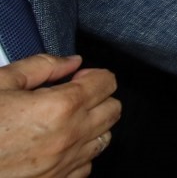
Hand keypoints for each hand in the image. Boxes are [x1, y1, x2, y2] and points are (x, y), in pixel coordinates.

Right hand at [0, 54, 119, 177]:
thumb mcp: (0, 83)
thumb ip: (41, 66)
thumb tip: (71, 62)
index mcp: (61, 107)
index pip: (107, 83)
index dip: (92, 75)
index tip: (75, 78)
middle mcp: (70, 138)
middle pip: (113, 110)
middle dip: (98, 98)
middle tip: (71, 96)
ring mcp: (63, 166)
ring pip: (103, 140)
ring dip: (91, 126)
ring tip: (63, 122)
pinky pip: (85, 167)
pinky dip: (78, 155)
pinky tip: (55, 147)